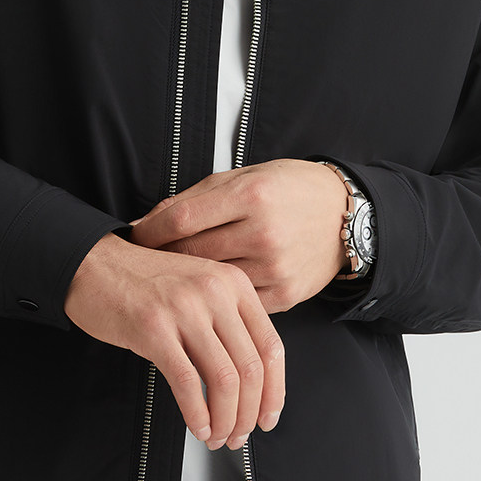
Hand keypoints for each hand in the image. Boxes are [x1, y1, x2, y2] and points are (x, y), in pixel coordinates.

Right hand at [63, 231, 284, 449]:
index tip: (268, 416)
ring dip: (225, 419)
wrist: (94, 264)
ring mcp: (184, 309)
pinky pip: (187, 382)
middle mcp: (215, 292)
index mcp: (234, 284)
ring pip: (224, 380)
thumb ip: (228, 323)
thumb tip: (251, 382)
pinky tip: (197, 425)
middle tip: (239, 435)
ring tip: (217, 436)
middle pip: (250, 368)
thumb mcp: (200, 289)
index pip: (271, 346)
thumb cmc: (143, 281)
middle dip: (249, 413)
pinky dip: (197, 413)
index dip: (274, 391)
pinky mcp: (153, 328)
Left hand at [127, 158, 347, 314]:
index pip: (180, 219)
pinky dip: (218, 299)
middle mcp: (263, 232)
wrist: (346, 214)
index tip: (134, 237)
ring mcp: (275, 267)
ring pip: (210, 283)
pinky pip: (237, 303)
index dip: (149, 231)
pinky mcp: (286, 294)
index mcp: (251, 195)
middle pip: (191, 253)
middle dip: (161, 258)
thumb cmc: (290, 189)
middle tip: (144, 261)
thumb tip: (146, 222)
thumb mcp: (244, 177)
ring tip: (171, 278)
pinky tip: (205, 294)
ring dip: (186, 283)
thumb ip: (195, 199)